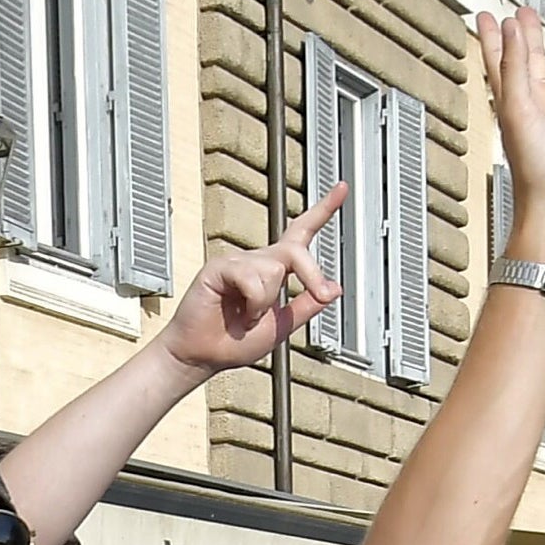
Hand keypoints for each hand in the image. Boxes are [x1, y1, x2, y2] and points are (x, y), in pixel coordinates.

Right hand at [162, 186, 347, 373]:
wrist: (203, 357)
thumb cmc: (235, 342)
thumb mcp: (282, 325)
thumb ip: (307, 306)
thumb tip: (334, 288)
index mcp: (273, 270)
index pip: (300, 234)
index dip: (322, 210)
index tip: (341, 187)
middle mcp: (257, 260)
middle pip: (295, 249)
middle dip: (313, 274)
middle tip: (322, 295)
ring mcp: (237, 262)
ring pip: (274, 269)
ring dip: (266, 303)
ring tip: (248, 317)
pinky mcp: (219, 268)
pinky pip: (250, 277)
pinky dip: (253, 303)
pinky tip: (239, 313)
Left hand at [481, 7, 544, 264]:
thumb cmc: (534, 171)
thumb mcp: (521, 109)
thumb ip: (516, 66)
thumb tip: (509, 26)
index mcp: (515, 100)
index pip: (501, 59)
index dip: (494, 35)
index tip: (486, 14)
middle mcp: (536, 109)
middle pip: (533, 63)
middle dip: (532, 38)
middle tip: (526, 14)